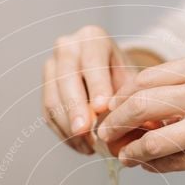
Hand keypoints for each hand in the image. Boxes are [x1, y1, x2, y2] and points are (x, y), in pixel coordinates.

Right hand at [42, 25, 135, 153]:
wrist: (107, 72)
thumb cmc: (122, 77)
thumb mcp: (132, 80)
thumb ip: (132, 98)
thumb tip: (140, 125)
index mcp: (93, 38)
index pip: (92, 61)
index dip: (96, 85)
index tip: (102, 108)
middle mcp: (67, 48)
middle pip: (66, 79)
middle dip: (75, 108)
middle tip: (84, 132)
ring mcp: (52, 67)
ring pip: (53, 98)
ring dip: (69, 126)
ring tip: (88, 146)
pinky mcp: (45, 89)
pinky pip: (48, 113)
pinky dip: (64, 133)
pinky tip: (81, 146)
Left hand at [97, 50, 184, 175]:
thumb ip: (184, 89)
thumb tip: (139, 110)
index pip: (144, 79)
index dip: (120, 98)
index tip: (111, 111)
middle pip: (138, 106)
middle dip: (113, 123)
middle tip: (103, 135)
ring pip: (150, 140)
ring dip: (130, 151)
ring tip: (124, 156)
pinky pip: (171, 164)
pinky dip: (153, 166)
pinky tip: (148, 166)